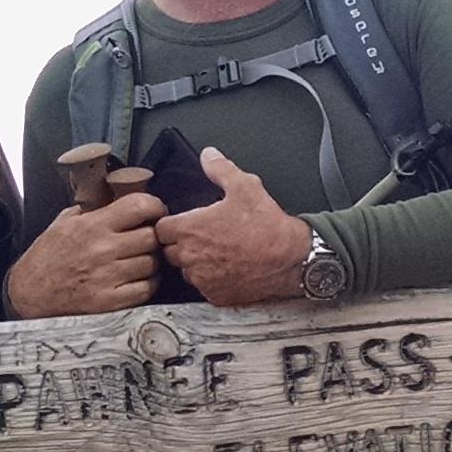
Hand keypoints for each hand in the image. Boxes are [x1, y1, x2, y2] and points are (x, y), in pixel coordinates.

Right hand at [9, 190, 162, 317]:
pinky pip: (146, 289)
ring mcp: (107, 277)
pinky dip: (148, 283)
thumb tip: (118, 197)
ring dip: (151, 261)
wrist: (28, 295)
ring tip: (140, 260)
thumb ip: (92, 209)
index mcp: (91, 226)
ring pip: (152, 263)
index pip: (139, 206)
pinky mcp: (109, 302)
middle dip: (152, 236)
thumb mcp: (63, 223)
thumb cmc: (46, 258)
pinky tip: (138, 279)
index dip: (155, 206)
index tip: (155, 211)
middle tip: (147, 238)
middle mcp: (102, 250)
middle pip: (151, 236)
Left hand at [154, 147, 314, 307]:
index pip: (160, 229)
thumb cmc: (267, 226)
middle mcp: (190, 257)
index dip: (170, 224)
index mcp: (190, 229)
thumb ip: (220, 169)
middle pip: (169, 251)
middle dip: (181, 243)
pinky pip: (203, 287)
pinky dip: (211, 280)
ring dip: (195, 263)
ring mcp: (202, 279)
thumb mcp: (245, 186)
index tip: (183, 223)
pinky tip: (228, 268)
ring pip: (186, 271)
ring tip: (218, 252)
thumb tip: (208, 156)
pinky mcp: (215, 295)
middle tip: (204, 236)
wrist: (291, 259)